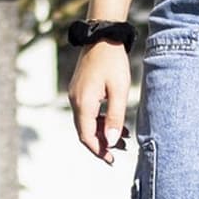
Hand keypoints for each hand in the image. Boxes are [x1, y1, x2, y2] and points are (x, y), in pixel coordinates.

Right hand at [67, 39, 136, 161]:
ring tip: (123, 137)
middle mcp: (75, 100)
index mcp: (83, 103)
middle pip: (84, 131)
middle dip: (102, 144)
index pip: (86, 136)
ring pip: (86, 122)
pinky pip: (87, 112)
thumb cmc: (113, 62)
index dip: (98, 151)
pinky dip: (99, 120)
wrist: (103, 37)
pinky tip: (114, 121)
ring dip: (102, 132)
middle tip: (120, 151)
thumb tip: (111, 141)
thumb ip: (115, 117)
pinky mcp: (80, 90)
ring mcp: (75, 95)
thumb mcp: (119, 91)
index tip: (111, 160)